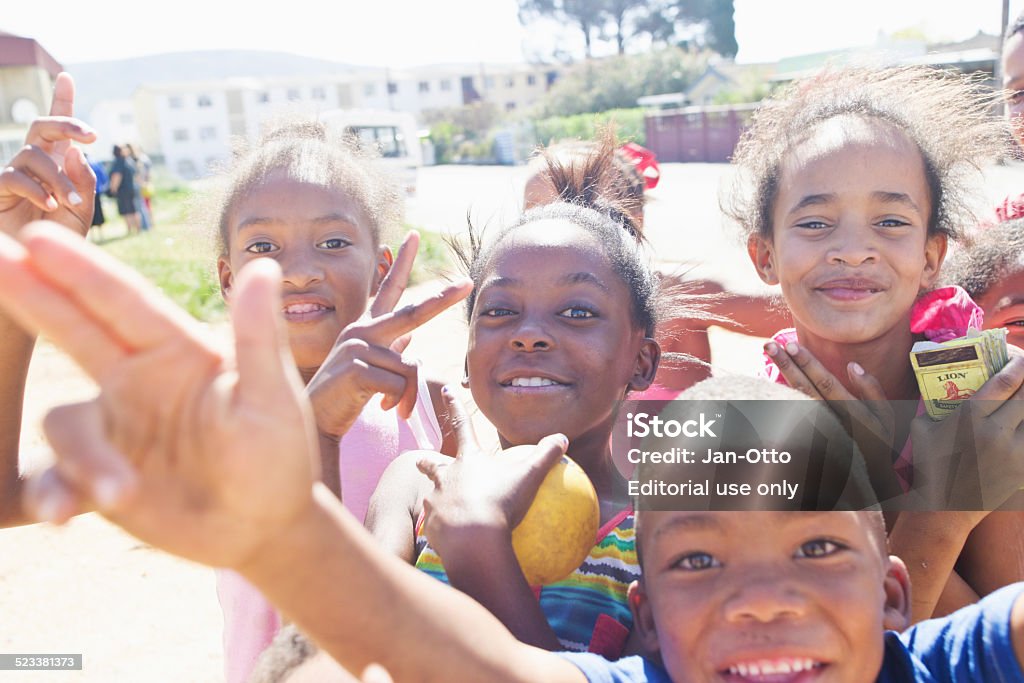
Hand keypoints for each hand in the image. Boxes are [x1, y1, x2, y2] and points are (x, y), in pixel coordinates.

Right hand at [0, 73, 96, 236]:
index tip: (66, 77)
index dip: (60, 101)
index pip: (58, 129)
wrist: (41, 263)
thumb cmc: (60, 236)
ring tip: (70, 202)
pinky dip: (37, 190)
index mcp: (58, 162)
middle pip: (42, 126)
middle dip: (66, 123)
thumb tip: (75, 149)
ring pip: (34, 155)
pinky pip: (15, 178)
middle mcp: (34, 162)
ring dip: (58, 177)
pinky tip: (51, 205)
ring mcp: (14, 173)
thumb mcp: (82, 210)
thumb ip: (84, 182)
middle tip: (91, 136)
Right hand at [0, 221, 318, 569]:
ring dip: (84, 458)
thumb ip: (259, 336)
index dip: (80, 269)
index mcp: (178, 351)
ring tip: (122, 493)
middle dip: (30, 293)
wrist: (266, 529)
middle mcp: (137, 380)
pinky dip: (54, 492)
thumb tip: (264, 263)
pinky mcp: (100, 478)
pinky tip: (61, 516)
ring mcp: (115, 428)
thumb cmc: (278, 456)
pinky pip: (58, 478)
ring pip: (67, 424)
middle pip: (72, 329)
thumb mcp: (273, 397)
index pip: (124, 302)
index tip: (38, 236)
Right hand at [306, 231, 471, 439]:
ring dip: (409, 396)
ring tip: (393, 408)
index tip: (412, 236)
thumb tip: (412, 335)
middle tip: (467, 282)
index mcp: (364, 328)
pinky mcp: (357, 370)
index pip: (387, 289)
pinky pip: (399, 385)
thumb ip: (390, 349)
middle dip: (443, 298)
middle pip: (413, 313)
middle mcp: (360, 331)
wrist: (314, 421)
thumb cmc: (343, 396)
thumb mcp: (368, 368)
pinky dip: (398, 403)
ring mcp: (358, 348)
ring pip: (410, 367)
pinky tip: (381, 409)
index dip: (400, 262)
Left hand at [415, 389, 567, 557]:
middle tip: (418, 462)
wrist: (473, 542)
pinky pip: (438, 529)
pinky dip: (446, 533)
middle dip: (426, 463)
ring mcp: (435, 503)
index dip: (454, 405)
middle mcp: (445, 478)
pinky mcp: (432, 529)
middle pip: (432, 466)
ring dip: (438, 501)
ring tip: (447, 511)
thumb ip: (545, 456)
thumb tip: (561, 437)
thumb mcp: (529, 476)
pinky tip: (454, 543)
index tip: (445, 389)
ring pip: (432, 499)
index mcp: (467, 461)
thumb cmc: (502, 503)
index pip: (461, 425)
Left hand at [765, 340, 904, 500]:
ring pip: (795, 399)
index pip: (826, 383)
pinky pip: (792, 412)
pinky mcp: (808, 437)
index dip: (808, 364)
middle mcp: (832, 421)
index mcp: (853, 413)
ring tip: (768, 353)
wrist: (867, 477)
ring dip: (781, 375)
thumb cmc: (878, 440)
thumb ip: (871, 389)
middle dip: (787, 365)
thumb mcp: (885, 415)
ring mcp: (818, 430)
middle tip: (770, 345)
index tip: (791, 345)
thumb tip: (852, 365)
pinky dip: (780, 394)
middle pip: (805, 388)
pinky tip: (770, 376)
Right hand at [909, 353, 1023, 511]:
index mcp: (969, 418)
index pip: (1004, 382)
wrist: (945, 509)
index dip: (1018, 364)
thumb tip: (905, 378)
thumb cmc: (929, 466)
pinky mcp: (1023, 469)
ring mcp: (1013, 452)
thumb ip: (930, 403)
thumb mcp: (919, 429)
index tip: (1020, 356)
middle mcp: (995, 432)